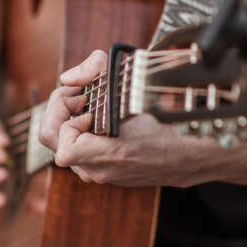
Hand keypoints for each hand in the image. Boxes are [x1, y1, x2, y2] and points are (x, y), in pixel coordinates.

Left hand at [40, 50, 214, 187]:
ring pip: (64, 145)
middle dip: (62, 111)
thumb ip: (96, 71)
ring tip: (93, 105)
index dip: (67, 114)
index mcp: (106, 154)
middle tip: (81, 95)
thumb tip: (68, 77)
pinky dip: (83, 132)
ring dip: (72, 120)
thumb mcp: (135, 83)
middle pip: (52, 141)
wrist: (194, 153)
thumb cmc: (168, 117)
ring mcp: (99, 175)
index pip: (61, 141)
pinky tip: (101, 119)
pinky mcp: (103, 174)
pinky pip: (79, 152)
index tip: (86, 99)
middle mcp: (97, 171)